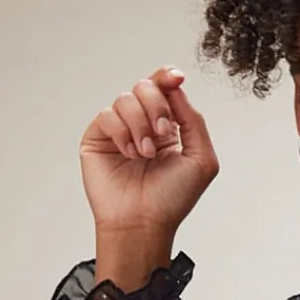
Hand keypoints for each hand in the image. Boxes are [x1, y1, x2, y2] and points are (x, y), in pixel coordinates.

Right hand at [79, 66, 219, 237]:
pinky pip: (108, 115)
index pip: (166, 90)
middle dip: (157, 105)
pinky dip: (122, 133)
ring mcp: (120, 130)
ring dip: (140, 125)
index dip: (169, 78)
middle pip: (146, 86)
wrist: (144, 222)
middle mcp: (143, 124)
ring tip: (145, 154)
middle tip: (162, 133)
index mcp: (168, 127)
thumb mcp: (201, 159)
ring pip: (126, 99)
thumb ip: (194, 121)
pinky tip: (129, 154)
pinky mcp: (98, 138)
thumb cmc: (173, 198)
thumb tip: (176, 89)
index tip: (176, 78)